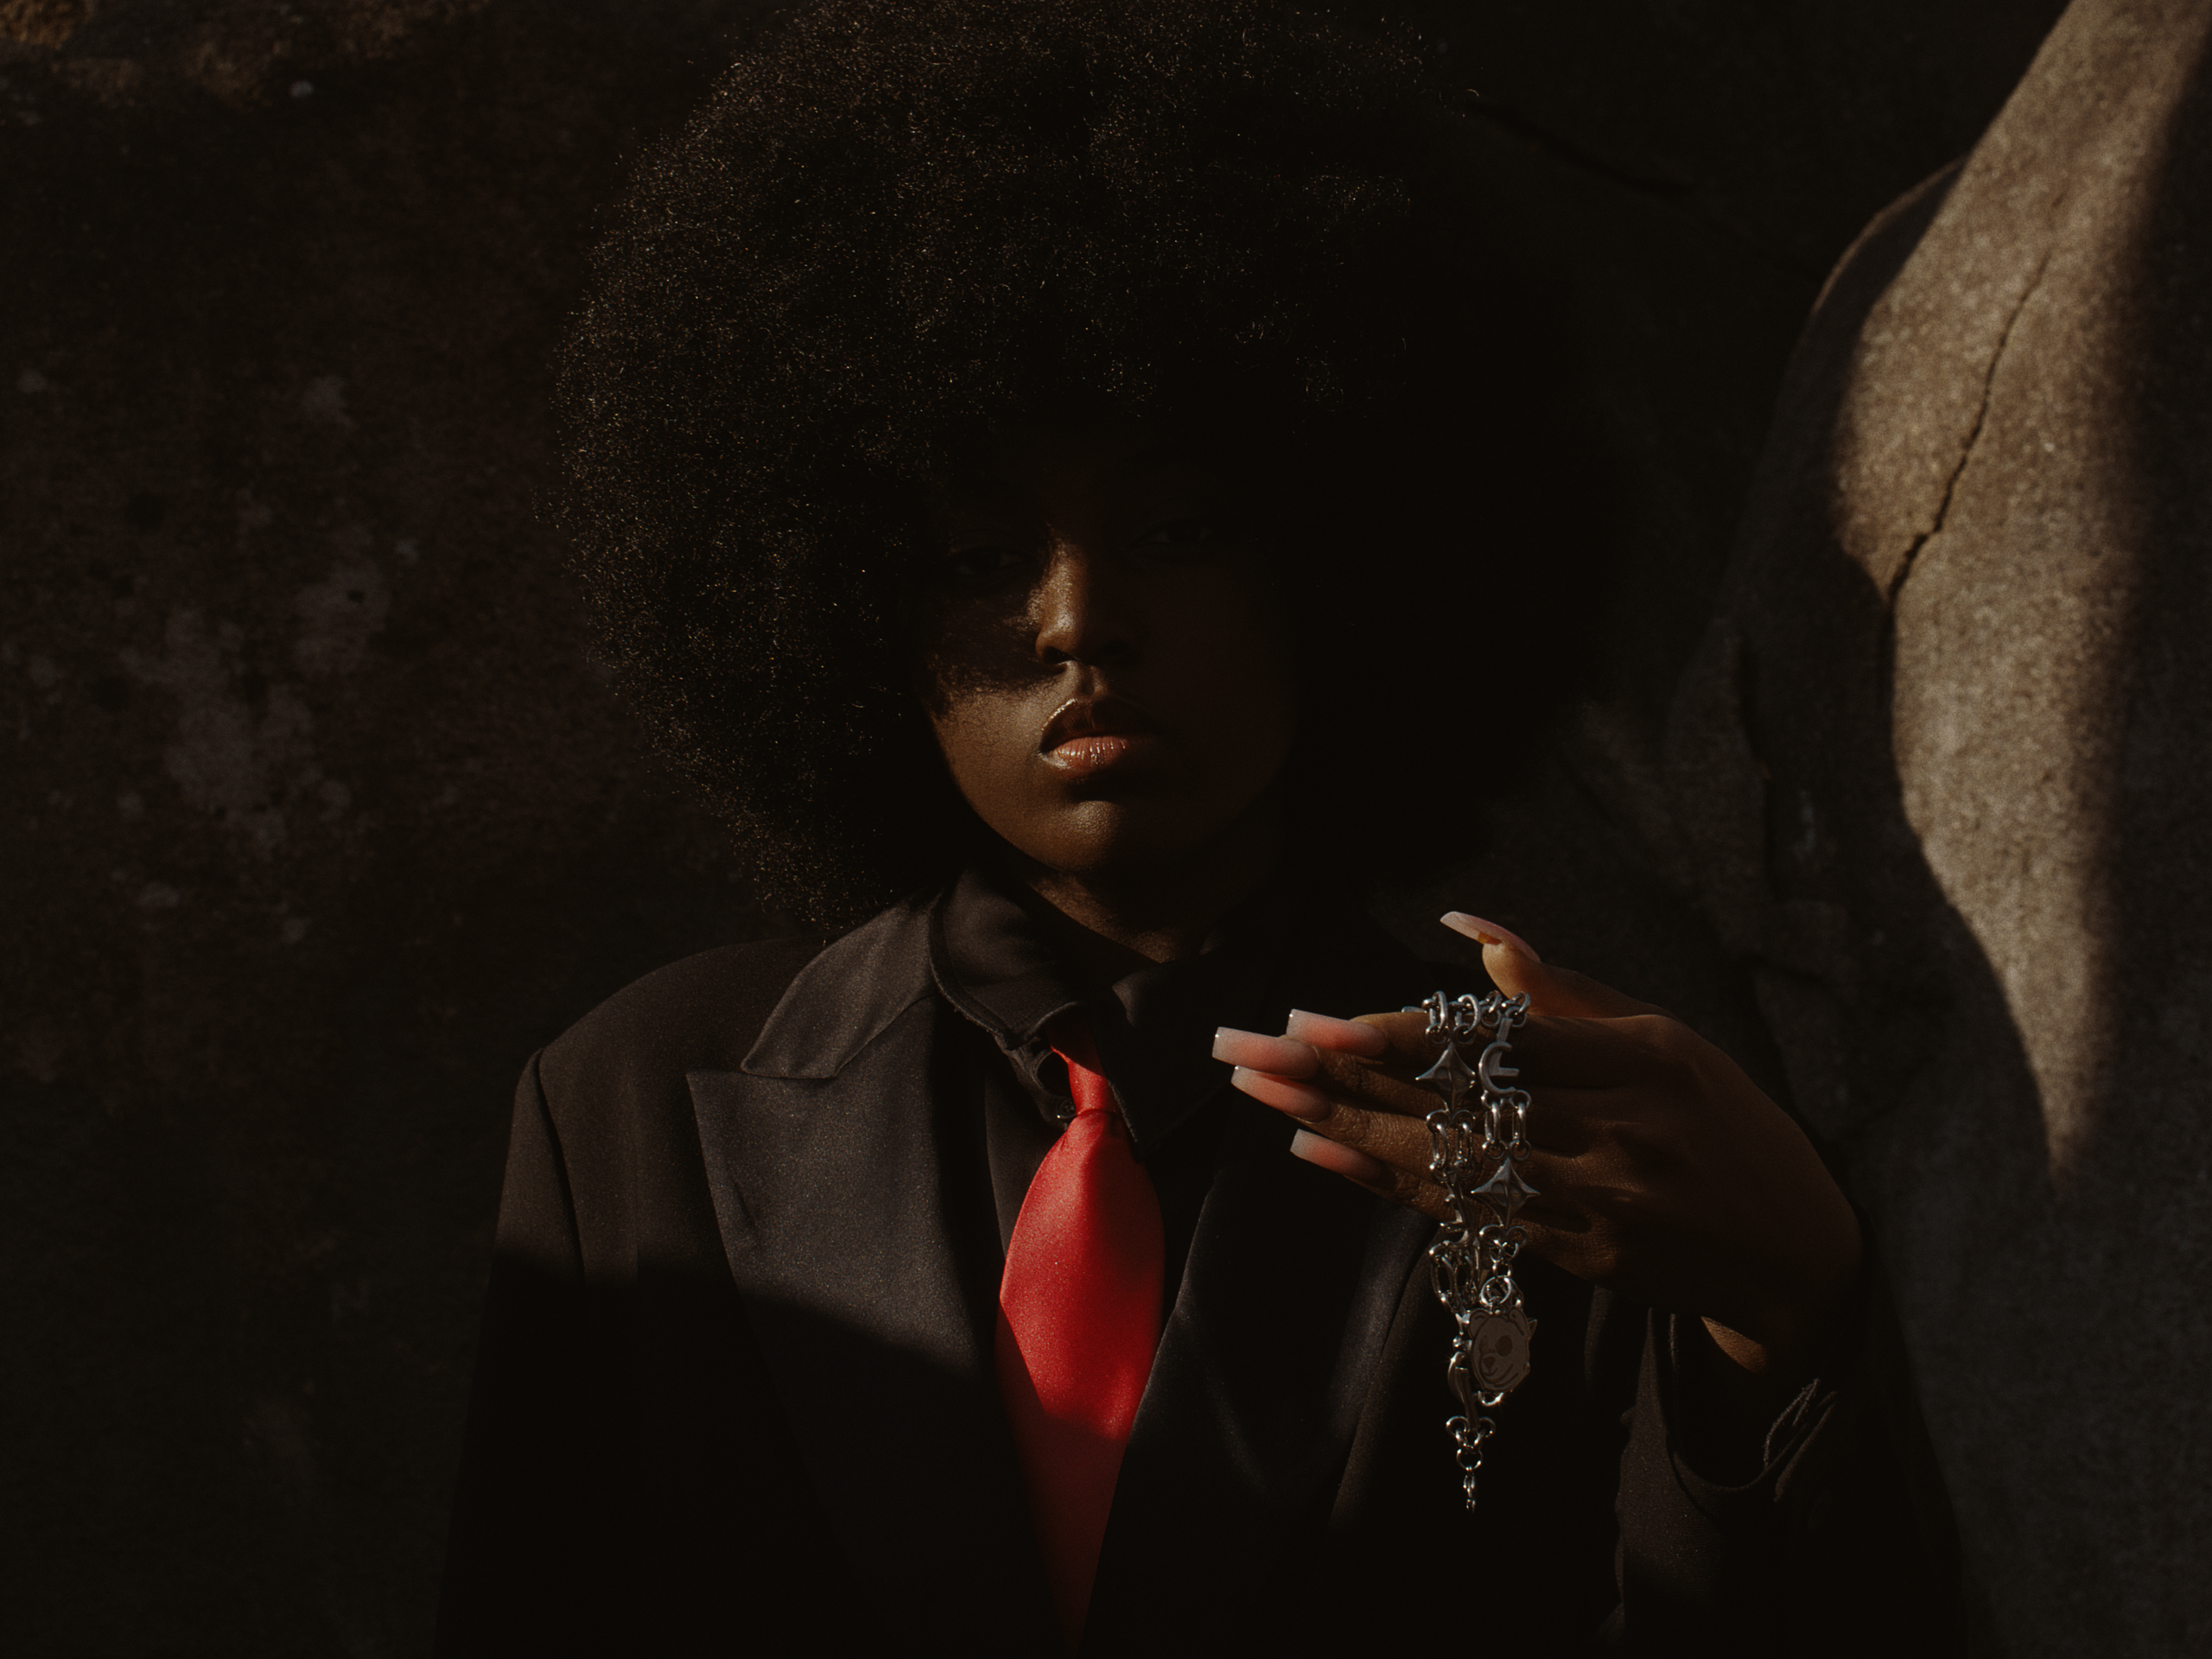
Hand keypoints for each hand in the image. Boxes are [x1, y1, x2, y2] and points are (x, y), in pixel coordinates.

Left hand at [1212, 914, 1862, 1393]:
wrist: (1791, 1250)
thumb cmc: (1724, 1121)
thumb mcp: (1664, 1036)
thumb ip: (1560, 990)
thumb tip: (1467, 926)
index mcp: (1638, 1058)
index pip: (1493, 1044)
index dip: (1397, 1033)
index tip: (1314, 1020)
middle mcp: (1612, 1131)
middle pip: (1448, 1100)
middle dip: (1335, 1075)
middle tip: (1247, 1049)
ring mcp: (1590, 1200)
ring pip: (1441, 1159)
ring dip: (1340, 1124)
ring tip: (1262, 1091)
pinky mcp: (1573, 1251)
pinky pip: (1459, 1212)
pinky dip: (1382, 1180)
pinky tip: (1319, 1151)